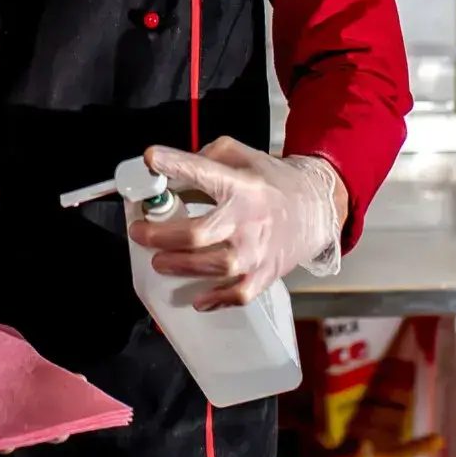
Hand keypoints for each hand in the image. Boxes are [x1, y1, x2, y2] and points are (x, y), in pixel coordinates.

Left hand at [129, 139, 344, 309]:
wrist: (316, 208)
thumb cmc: (273, 183)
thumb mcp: (242, 157)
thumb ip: (206, 159)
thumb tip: (168, 173)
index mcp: (242, 185)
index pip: (203, 172)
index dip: (175, 165)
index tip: (152, 159)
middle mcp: (249, 219)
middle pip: (197, 234)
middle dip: (160, 235)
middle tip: (139, 232)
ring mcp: (257, 251)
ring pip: (213, 267)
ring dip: (179, 266)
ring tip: (159, 261)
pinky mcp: (265, 274)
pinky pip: (239, 294)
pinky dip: (216, 299)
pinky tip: (198, 298)